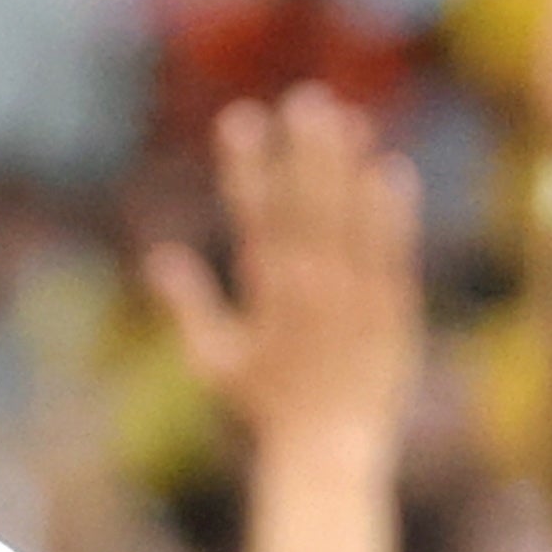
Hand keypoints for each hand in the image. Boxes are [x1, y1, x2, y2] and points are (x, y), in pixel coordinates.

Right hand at [145, 88, 422, 462]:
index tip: (241, 117)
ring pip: (349, 221)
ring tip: (348, 120)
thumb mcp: (216, 360)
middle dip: (304, 152)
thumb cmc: (268, 409)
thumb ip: (188, 305)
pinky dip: (393, 214)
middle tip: (306, 99)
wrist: (328, 452)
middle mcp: (307, 292)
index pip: (252, 215)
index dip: (246, 164)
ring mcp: (352, 300)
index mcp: (263, 295)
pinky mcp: (392, 312)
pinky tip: (392, 172)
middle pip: (305, 208)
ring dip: (347, 168)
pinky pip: (392, 254)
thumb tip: (158, 257)